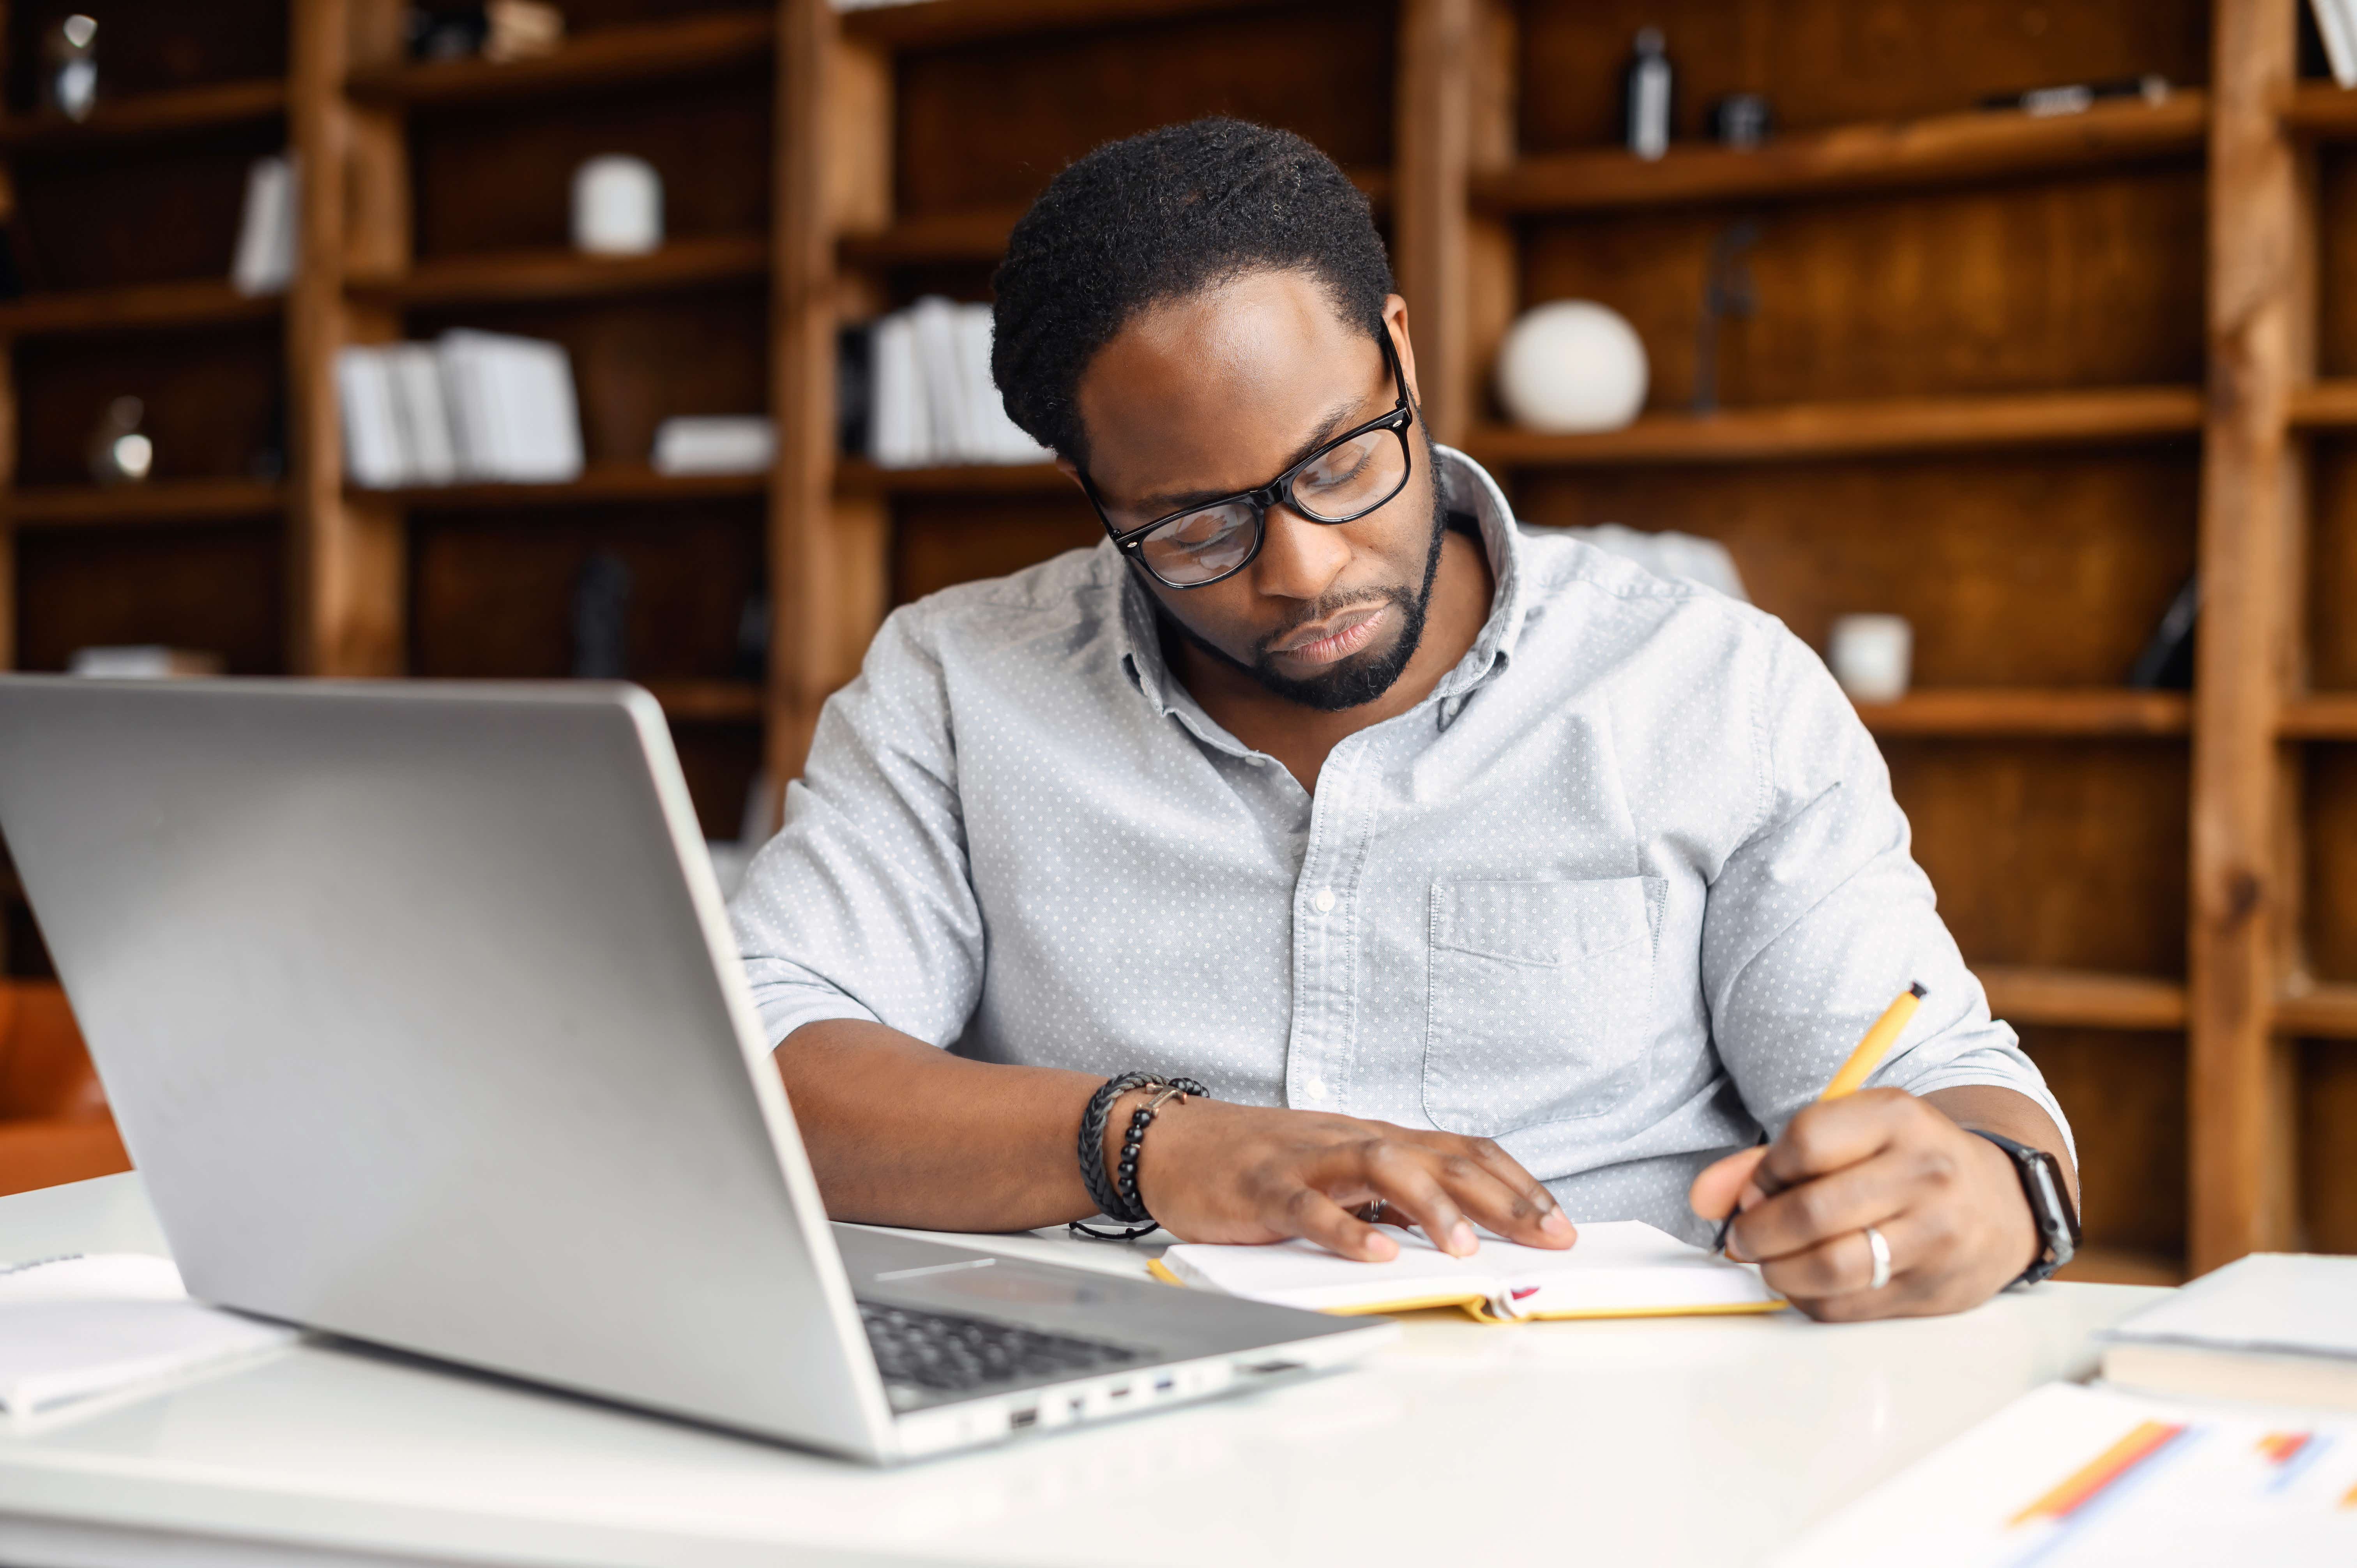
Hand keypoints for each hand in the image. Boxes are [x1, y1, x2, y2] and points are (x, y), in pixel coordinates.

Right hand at [1124, 1096, 1575, 1261]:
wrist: (1171, 1141)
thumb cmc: (1259, 1163)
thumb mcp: (1336, 1175)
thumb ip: (1387, 1196)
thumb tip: (1453, 1229)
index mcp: (1375, 1140)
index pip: (1462, 1151)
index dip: (1516, 1183)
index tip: (1559, 1222)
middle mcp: (1352, 1141)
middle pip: (1441, 1158)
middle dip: (1503, 1198)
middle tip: (1549, 1237)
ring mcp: (1308, 1161)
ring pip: (1383, 1168)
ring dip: (1431, 1208)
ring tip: (1466, 1249)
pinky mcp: (1263, 1186)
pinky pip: (1309, 1207)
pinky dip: (1346, 1229)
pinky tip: (1376, 1253)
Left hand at [1687, 1089, 2038, 1319]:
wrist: (2002, 1202)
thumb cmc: (1907, 1161)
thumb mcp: (1852, 1133)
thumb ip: (1769, 1159)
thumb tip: (1704, 1198)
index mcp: (1899, 1118)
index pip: (1804, 1143)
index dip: (1761, 1172)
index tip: (1753, 1188)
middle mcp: (1925, 1175)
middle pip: (1811, 1212)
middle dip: (1757, 1231)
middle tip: (1742, 1236)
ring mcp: (1936, 1236)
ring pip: (1828, 1268)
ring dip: (1777, 1271)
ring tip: (1770, 1260)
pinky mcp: (1935, 1290)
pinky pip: (1846, 1306)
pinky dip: (1808, 1298)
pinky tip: (1807, 1280)